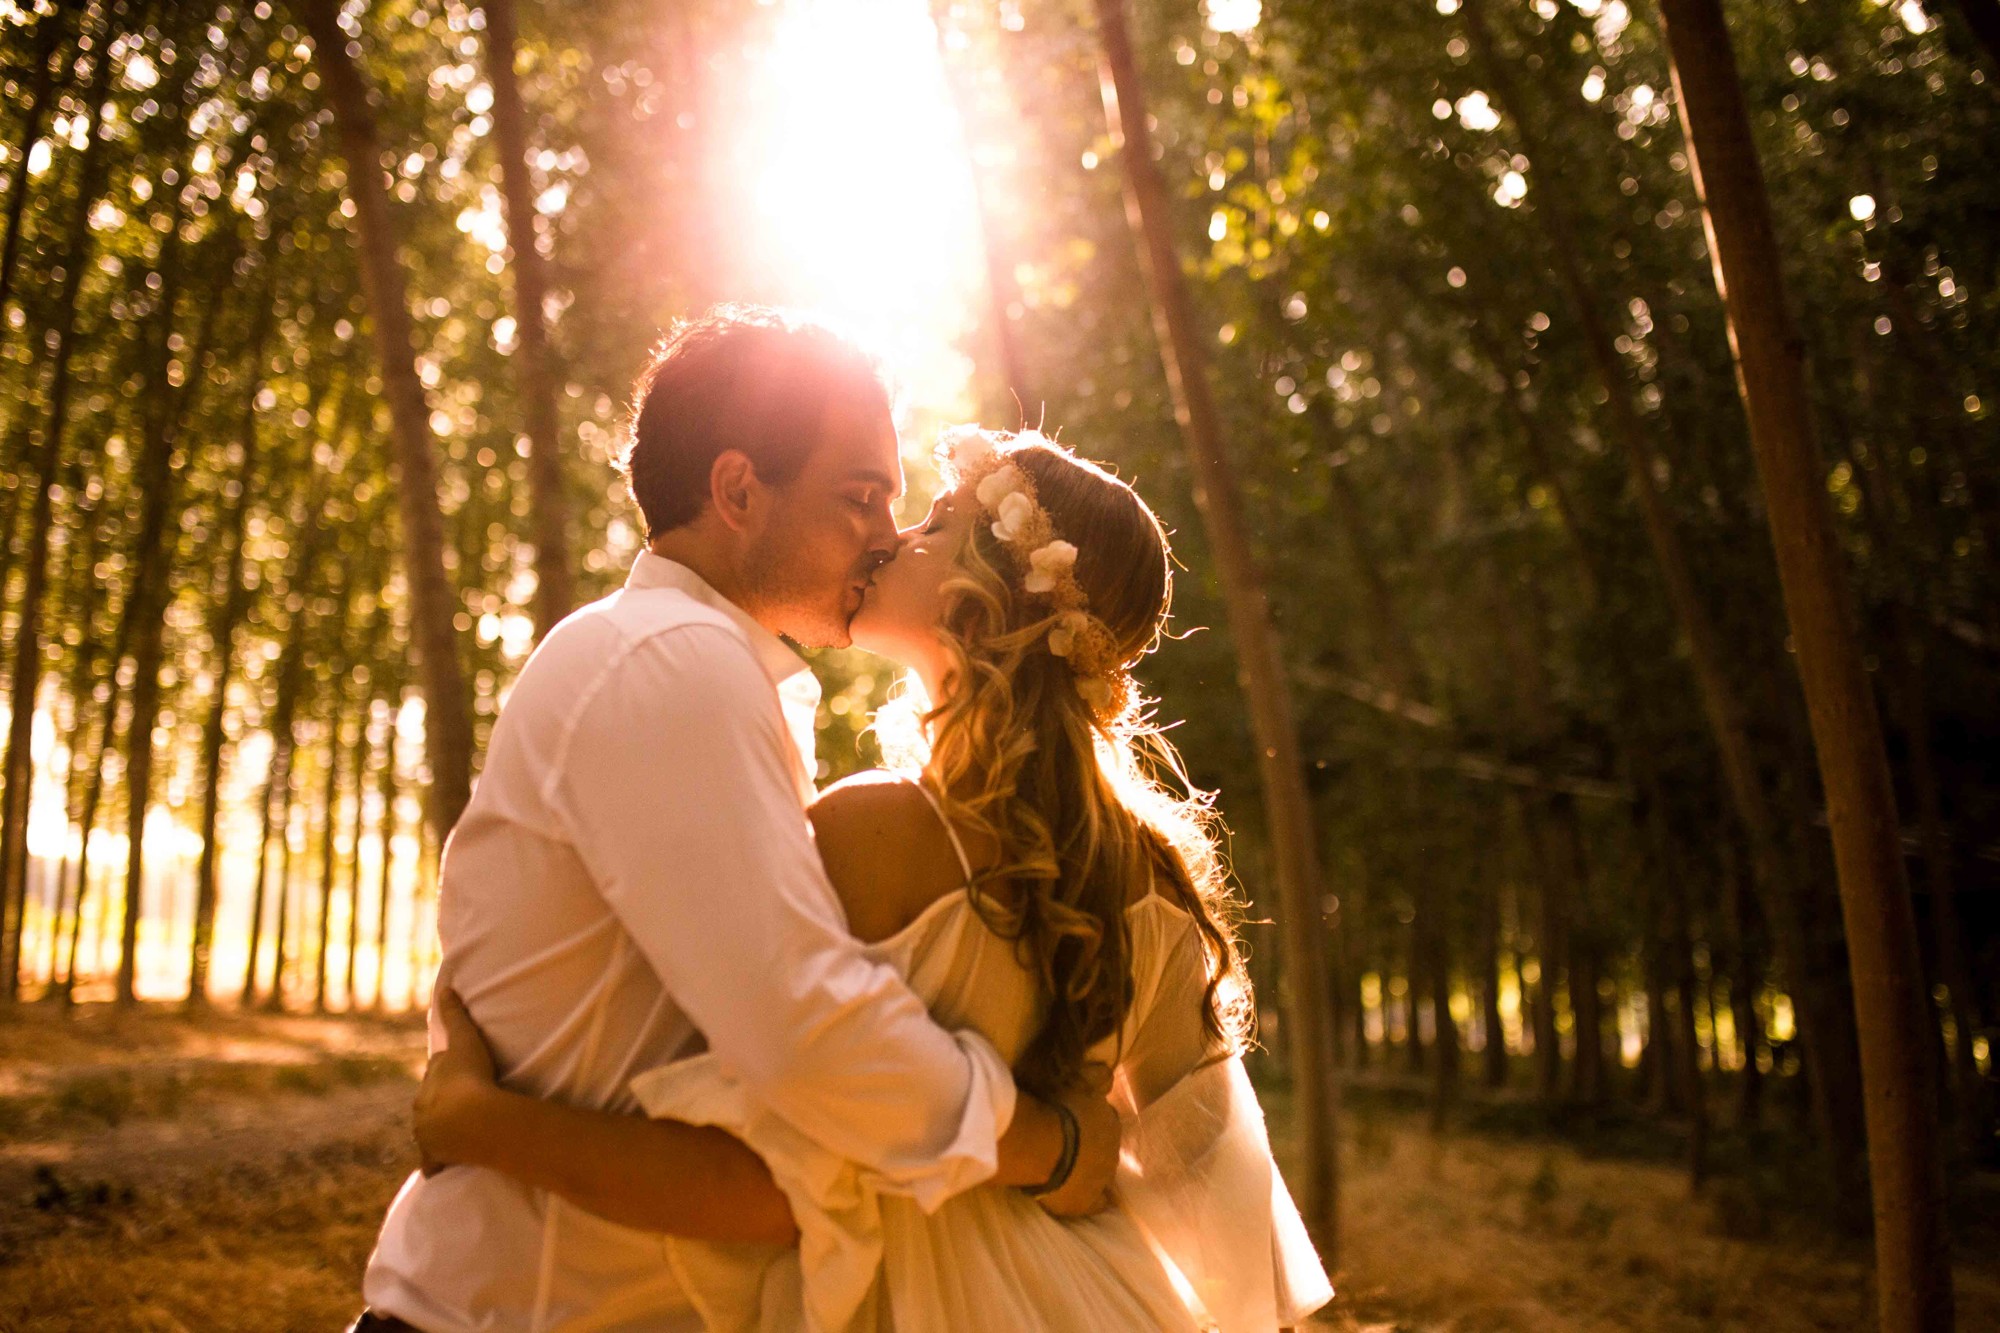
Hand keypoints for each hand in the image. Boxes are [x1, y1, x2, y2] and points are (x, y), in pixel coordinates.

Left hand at [414, 988, 499, 1176]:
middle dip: (440, 1104)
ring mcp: (428, 1138)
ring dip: (439, 1132)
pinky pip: (433, 1164)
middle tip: (463, 1103)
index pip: (434, 1075)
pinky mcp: (437, 1159)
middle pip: (429, 1105)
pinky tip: (441, 1167)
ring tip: (458, 1132)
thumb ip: (455, 1015)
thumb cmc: (469, 1077)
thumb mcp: (464, 1040)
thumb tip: (445, 989)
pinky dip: (436, 1165)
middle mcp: (421, 1112)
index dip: (447, 1073)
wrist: (473, 1118)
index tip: (461, 1073)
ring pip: (430, 1133)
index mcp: (426, 1086)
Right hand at [1034, 1074, 1121, 1217]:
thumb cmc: (1053, 1107)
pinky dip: (1094, 1200)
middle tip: (1068, 1145)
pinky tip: (1081, 1196)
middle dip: (1090, 1146)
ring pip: (1101, 1173)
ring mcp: (1102, 1177)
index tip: (1074, 1121)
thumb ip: (1096, 1076)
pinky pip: (1098, 1203)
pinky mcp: (1087, 1201)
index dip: (1089, 1121)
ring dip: (1089, 1169)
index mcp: (1110, 1120)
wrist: (1040, 1145)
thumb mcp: (1076, 1080)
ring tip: (1068, 1168)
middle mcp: (1112, 1149)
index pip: (1105, 1120)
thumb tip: (1109, 1071)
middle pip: (1104, 1147)